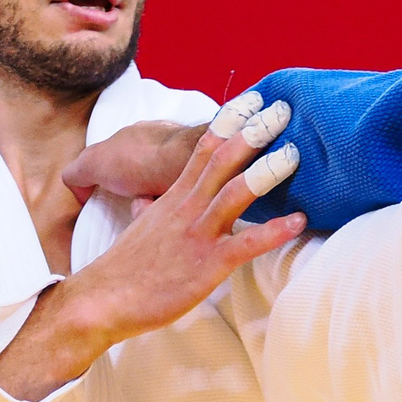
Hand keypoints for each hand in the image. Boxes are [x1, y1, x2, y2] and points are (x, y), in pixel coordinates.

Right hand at [0, 99, 305, 400]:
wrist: (102, 300)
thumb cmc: (122, 270)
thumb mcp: (138, 231)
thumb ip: (147, 213)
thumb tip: (142, 205)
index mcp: (174, 199)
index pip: (204, 149)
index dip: (230, 123)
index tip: (254, 101)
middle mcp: (187, 209)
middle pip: (222, 159)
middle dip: (254, 133)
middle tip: (284, 110)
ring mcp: (197, 235)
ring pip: (234, 194)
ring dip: (266, 172)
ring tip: (295, 153)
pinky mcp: (206, 265)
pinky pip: (245, 244)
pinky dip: (273, 232)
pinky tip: (298, 221)